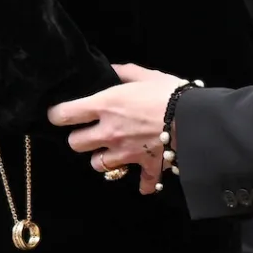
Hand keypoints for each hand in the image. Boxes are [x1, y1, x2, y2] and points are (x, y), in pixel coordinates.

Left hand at [50, 62, 181, 194]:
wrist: (196, 118)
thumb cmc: (168, 92)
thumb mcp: (145, 75)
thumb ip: (124, 73)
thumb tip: (110, 69)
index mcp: (104, 106)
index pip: (64, 115)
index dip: (57, 115)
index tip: (60, 115)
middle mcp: (109, 132)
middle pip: (75, 144)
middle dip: (79, 139)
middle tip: (89, 133)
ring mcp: (125, 152)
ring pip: (98, 165)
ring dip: (102, 159)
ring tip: (112, 152)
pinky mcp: (146, 166)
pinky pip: (142, 183)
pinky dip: (143, 183)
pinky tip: (144, 181)